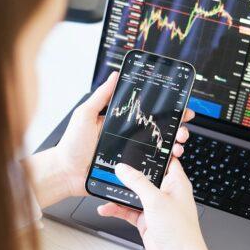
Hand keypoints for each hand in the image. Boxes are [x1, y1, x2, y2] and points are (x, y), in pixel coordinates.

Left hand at [27, 71, 195, 207]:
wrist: (66, 173)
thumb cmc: (72, 145)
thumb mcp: (85, 114)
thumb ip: (101, 96)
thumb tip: (114, 75)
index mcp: (118, 121)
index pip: (146, 112)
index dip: (165, 110)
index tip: (180, 106)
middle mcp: (127, 136)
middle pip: (158, 130)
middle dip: (176, 128)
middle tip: (184, 128)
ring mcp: (130, 153)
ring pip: (159, 148)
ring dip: (174, 145)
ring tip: (180, 145)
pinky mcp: (130, 169)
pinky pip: (150, 166)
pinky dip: (164, 163)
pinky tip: (170, 160)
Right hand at [97, 159, 216, 249]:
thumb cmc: (180, 231)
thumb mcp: (156, 200)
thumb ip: (138, 182)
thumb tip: (124, 168)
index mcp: (176, 183)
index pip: (165, 160)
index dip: (153, 152)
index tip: (138, 144)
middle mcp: (166, 193)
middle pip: (145, 177)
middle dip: (130, 174)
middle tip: (113, 167)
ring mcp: (156, 208)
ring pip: (134, 195)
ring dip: (120, 194)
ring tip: (104, 189)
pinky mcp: (147, 221)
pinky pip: (129, 211)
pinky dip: (117, 210)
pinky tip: (106, 209)